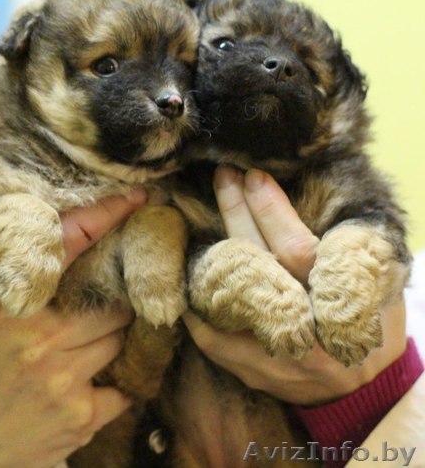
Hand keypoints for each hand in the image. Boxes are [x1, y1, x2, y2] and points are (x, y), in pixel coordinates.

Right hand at [0, 191, 145, 467]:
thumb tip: (12, 232)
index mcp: (7, 307)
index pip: (66, 246)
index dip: (104, 216)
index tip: (135, 198)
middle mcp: (39, 338)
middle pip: (109, 298)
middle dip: (113, 295)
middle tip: (110, 292)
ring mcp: (63, 378)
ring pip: (120, 336)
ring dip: (113, 335)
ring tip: (87, 342)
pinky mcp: (83, 414)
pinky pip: (124, 383)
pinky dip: (116, 380)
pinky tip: (90, 382)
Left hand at [183, 166, 406, 404]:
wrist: (361, 389)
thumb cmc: (370, 322)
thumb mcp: (378, 285)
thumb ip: (345, 251)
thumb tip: (297, 203)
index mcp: (338, 303)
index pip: (296, 250)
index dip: (271, 210)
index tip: (253, 176)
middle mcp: (304, 330)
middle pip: (258, 264)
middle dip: (237, 215)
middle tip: (224, 178)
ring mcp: (274, 354)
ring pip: (227, 297)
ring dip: (210, 250)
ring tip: (198, 214)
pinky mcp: (249, 370)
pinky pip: (209, 332)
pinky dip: (196, 299)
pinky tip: (187, 268)